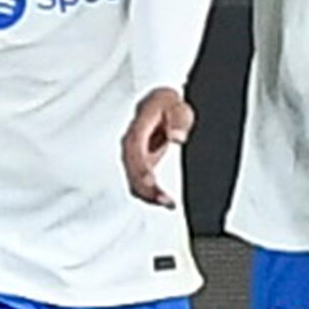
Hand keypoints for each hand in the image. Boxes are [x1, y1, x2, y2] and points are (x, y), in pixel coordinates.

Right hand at [121, 84, 195, 205]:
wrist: (158, 104)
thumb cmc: (167, 106)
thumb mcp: (176, 107)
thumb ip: (177, 119)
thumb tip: (177, 135)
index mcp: (137, 129)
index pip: (135, 149)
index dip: (140, 167)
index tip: (150, 181)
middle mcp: (131, 145)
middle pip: (132, 170)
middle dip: (145, 188)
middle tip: (164, 200)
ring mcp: (133, 156)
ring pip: (133, 180)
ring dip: (147, 194)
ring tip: (168, 204)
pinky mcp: (139, 165)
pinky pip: (138, 183)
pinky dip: (149, 194)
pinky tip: (164, 201)